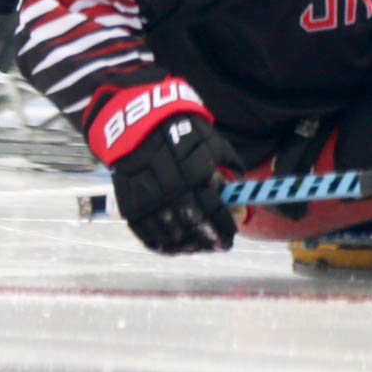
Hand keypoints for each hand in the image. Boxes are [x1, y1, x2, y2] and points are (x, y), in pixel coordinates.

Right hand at [84, 79, 238, 253]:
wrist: (138, 124)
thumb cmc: (183, 131)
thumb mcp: (213, 142)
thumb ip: (230, 164)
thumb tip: (241, 183)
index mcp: (194, 175)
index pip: (213, 210)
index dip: (224, 226)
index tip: (232, 235)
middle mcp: (171, 192)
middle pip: (193, 226)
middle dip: (209, 240)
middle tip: (219, 246)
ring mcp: (149, 201)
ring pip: (170, 234)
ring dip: (189, 245)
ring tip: (200, 247)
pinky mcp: (131, 207)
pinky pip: (147, 234)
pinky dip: (162, 245)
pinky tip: (175, 247)